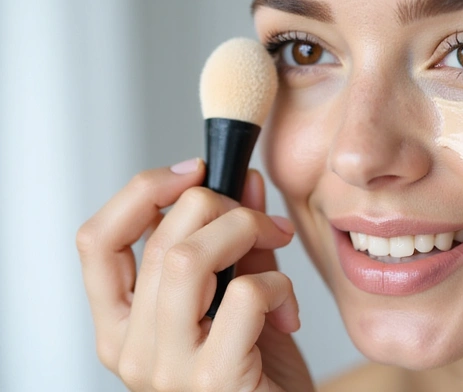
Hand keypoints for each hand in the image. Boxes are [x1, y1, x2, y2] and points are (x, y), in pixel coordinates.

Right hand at [76, 159, 313, 390]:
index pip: (96, 240)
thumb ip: (238, 241)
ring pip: (186, 259)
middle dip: (223, 207)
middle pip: (158, 239)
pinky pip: (241, 297)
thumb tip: (245, 180)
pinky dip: (276, 286)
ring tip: (276, 246)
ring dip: (244, 233)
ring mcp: (165, 370)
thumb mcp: (242, 295)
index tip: (194, 170)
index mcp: (122, 324)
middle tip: (264, 222)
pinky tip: (287, 312)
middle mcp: (129, 349)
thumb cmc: (262, 372)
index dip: (142, 192)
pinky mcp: (210, 381)